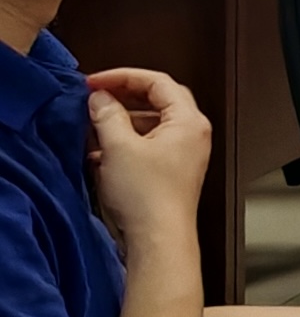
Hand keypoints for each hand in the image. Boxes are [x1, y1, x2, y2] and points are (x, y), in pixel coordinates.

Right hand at [81, 68, 212, 252]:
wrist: (158, 238)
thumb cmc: (147, 196)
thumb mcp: (119, 148)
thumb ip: (107, 116)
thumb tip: (99, 98)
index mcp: (188, 121)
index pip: (158, 82)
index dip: (124, 77)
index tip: (95, 81)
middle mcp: (191, 134)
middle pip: (156, 101)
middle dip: (122, 97)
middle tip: (94, 98)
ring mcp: (182, 153)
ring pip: (149, 125)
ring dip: (120, 123)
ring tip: (92, 126)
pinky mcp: (169, 172)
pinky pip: (146, 146)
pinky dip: (124, 144)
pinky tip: (99, 153)